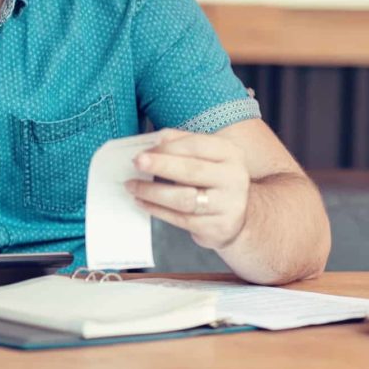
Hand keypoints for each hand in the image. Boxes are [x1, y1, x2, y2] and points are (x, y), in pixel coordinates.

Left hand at [124, 129, 250, 249]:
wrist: (236, 216)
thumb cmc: (211, 179)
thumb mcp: (204, 156)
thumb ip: (180, 143)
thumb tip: (153, 140)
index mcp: (230, 154)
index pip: (195, 145)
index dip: (166, 148)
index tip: (143, 151)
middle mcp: (234, 178)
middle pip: (191, 170)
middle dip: (159, 165)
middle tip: (136, 162)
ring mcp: (228, 205)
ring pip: (183, 198)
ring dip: (152, 191)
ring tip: (131, 186)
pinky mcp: (217, 227)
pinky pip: (180, 218)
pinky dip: (156, 210)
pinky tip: (142, 202)